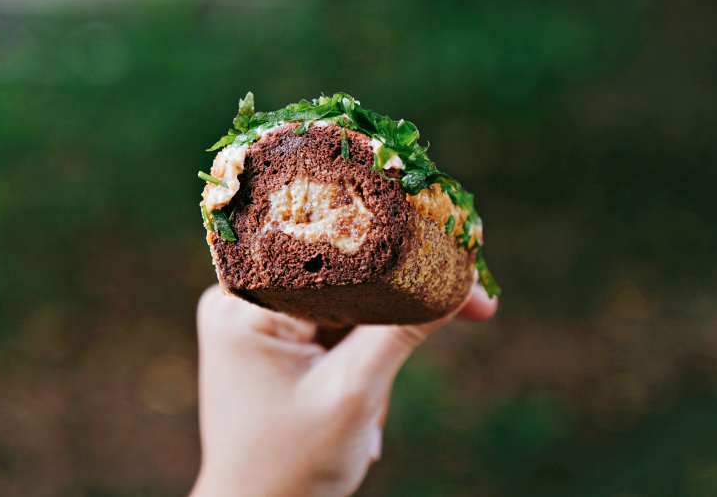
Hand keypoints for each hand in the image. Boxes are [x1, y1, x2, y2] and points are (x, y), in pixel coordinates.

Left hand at [191, 282, 496, 496]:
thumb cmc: (290, 465)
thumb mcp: (353, 394)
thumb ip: (401, 330)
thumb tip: (458, 276)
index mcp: (241, 303)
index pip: (332, 253)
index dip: (399, 252)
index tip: (459, 254)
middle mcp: (241, 299)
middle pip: (344, 276)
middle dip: (399, 310)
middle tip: (475, 308)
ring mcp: (257, 322)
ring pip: (349, 306)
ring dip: (378, 353)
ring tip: (367, 420)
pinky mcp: (275, 345)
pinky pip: (336, 331)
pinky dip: (362, 364)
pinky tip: (357, 419)